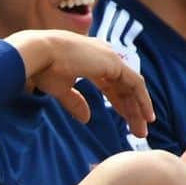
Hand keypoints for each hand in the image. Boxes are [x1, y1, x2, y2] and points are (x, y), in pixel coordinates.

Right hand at [8, 30, 154, 137]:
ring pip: (132, 87)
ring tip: (142, 131)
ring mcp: (110, 58)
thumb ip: (75, 103)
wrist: (39, 53)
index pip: (111, 84)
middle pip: (123, 87)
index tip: (124, 118)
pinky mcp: (114, 64)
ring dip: (139, 109)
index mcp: (91, 60)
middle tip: (136, 131)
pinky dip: (143, 101)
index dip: (118, 102)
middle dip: (131, 109)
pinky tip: (146, 117)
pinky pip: (136, 85)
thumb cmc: (43, 68)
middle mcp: (104, 57)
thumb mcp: (60, 89)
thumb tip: (86, 119)